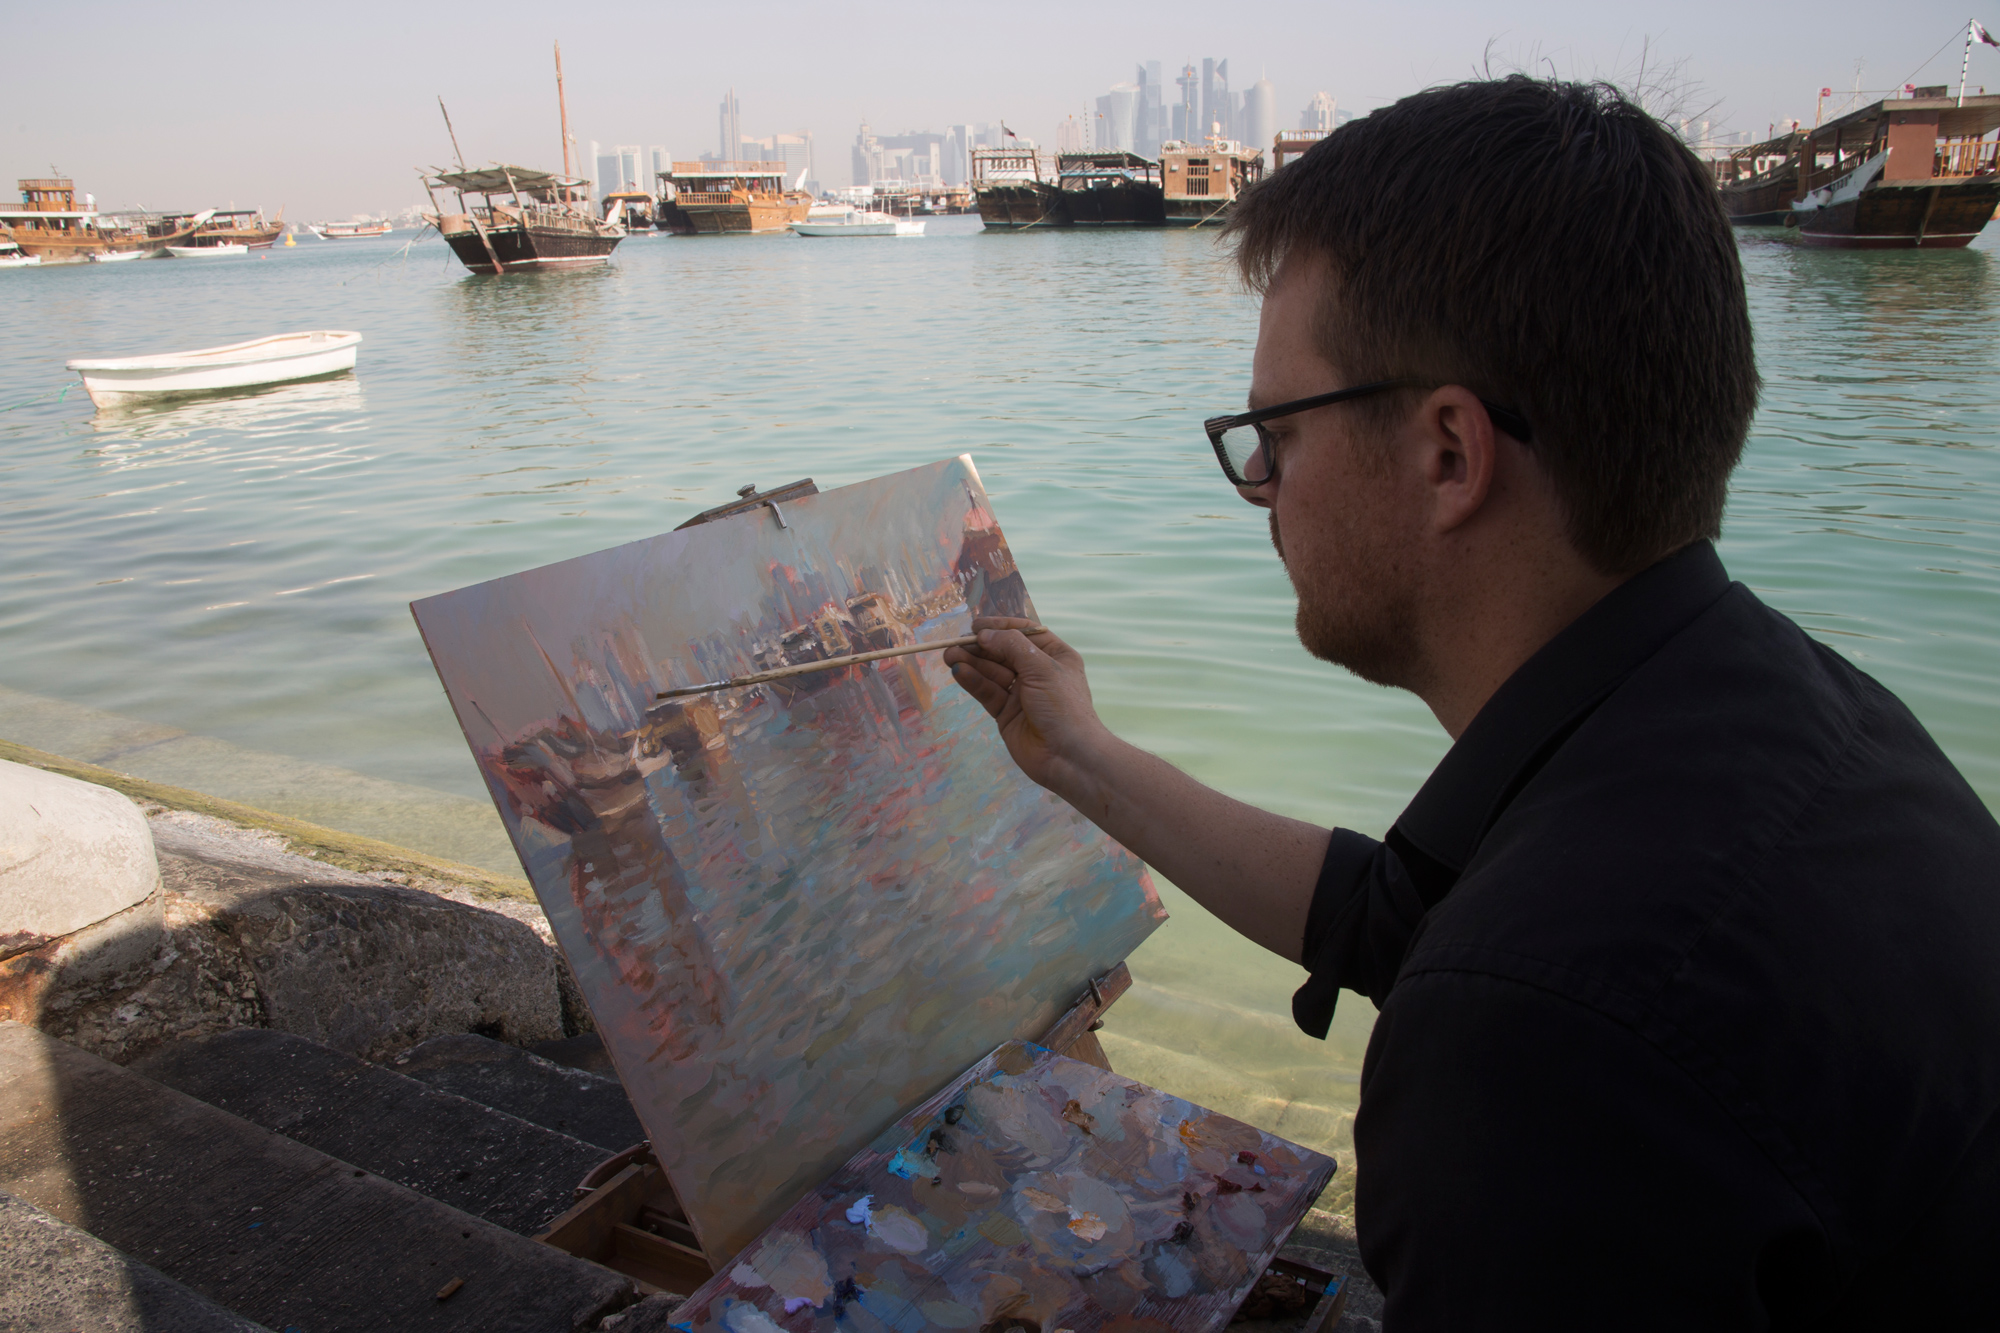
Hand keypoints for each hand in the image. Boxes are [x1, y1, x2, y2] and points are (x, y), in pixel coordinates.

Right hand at [943, 617, 1108, 800]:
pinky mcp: (1006, 714)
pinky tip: (959, 672)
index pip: (1024, 633)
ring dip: (971, 663)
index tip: (976, 626)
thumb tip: (984, 634)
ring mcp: (1021, 694)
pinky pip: (988, 692)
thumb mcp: (1042, 667)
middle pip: (1003, 652)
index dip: (1000, 627)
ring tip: (949, 655)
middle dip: (980, 647)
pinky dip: (973, 681)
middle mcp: (1037, 672)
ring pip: (992, 672)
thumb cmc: (1063, 706)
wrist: (1068, 756)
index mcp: (1055, 656)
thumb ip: (1012, 647)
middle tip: (954, 643)